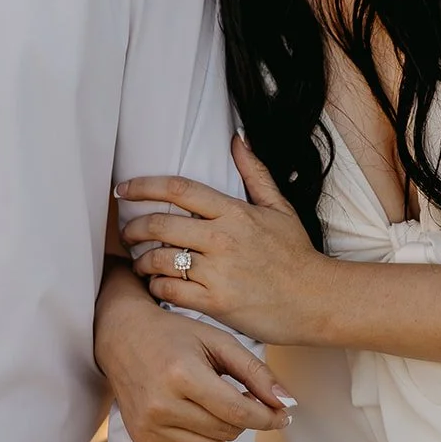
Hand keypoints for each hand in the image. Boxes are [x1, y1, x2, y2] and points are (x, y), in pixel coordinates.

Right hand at [96, 259, 294, 441]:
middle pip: (227, 431)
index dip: (269, 417)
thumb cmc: (174, 335)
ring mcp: (149, 427)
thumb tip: (287, 403)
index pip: (239, 411)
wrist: (123, 336)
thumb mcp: (218, 340)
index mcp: (184, 374)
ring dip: (221, 432)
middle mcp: (163, 405)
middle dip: (242, 417)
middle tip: (234, 395)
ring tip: (211, 406)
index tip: (283, 415)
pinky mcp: (141, 441)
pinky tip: (198, 432)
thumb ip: (255, 371)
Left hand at [118, 137, 325, 343]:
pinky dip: (156, 288)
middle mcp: (222, 238)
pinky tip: (157, 286)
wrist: (317, 300)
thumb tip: (238, 139)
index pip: (178, 189)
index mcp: (233, 212)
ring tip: (140, 262)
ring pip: (159, 260)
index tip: (123, 189)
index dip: (144, 185)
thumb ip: (254, 173)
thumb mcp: (279, 207)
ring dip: (141, 261)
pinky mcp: (216, 303)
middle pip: (159, 224)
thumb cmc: (296, 254)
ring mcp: (218, 271)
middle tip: (125, 233)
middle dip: (132, 227)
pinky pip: (170, 291)